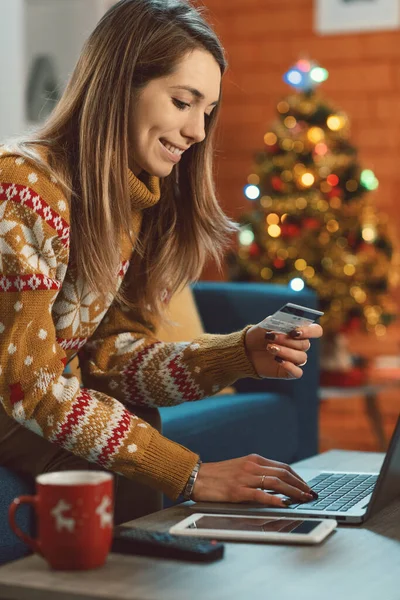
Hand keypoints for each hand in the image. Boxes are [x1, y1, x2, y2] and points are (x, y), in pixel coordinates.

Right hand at [191, 454, 316, 506]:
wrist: (196, 476)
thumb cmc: (217, 475)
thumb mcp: (240, 468)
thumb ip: (257, 473)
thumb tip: (277, 484)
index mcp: (253, 459)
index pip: (283, 467)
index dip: (298, 477)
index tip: (307, 487)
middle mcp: (251, 466)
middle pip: (283, 474)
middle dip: (300, 485)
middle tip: (310, 495)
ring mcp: (244, 478)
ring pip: (276, 483)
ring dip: (293, 492)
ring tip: (303, 499)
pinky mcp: (237, 490)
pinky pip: (259, 494)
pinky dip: (274, 499)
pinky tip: (283, 504)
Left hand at [244, 322, 321, 378]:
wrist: (246, 350)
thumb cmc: (258, 335)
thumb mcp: (265, 324)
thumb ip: (277, 321)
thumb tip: (287, 321)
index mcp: (299, 332)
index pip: (316, 330)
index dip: (309, 331)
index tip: (294, 331)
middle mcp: (300, 346)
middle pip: (305, 344)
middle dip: (287, 340)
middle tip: (271, 337)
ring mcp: (295, 359)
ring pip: (301, 358)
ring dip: (285, 352)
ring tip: (269, 348)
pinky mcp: (289, 372)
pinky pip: (298, 372)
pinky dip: (290, 366)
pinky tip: (278, 361)